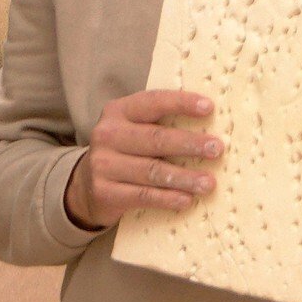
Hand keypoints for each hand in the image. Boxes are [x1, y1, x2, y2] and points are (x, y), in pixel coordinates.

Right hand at [64, 90, 223, 230]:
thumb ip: (161, 121)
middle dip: (190, 143)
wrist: (85, 185)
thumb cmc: (125, 150)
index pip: (153, 102)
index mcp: (118, 111)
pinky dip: (168, 198)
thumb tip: (210, 123)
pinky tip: (187, 200)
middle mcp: (107, 134)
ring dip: (185, 177)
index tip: (209, 107)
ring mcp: (103, 164)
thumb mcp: (134, 128)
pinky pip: (143, 195)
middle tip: (217, 149)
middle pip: (156, 138)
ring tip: (208, 182)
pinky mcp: (104, 192)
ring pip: (152, 170)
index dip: (181, 103)